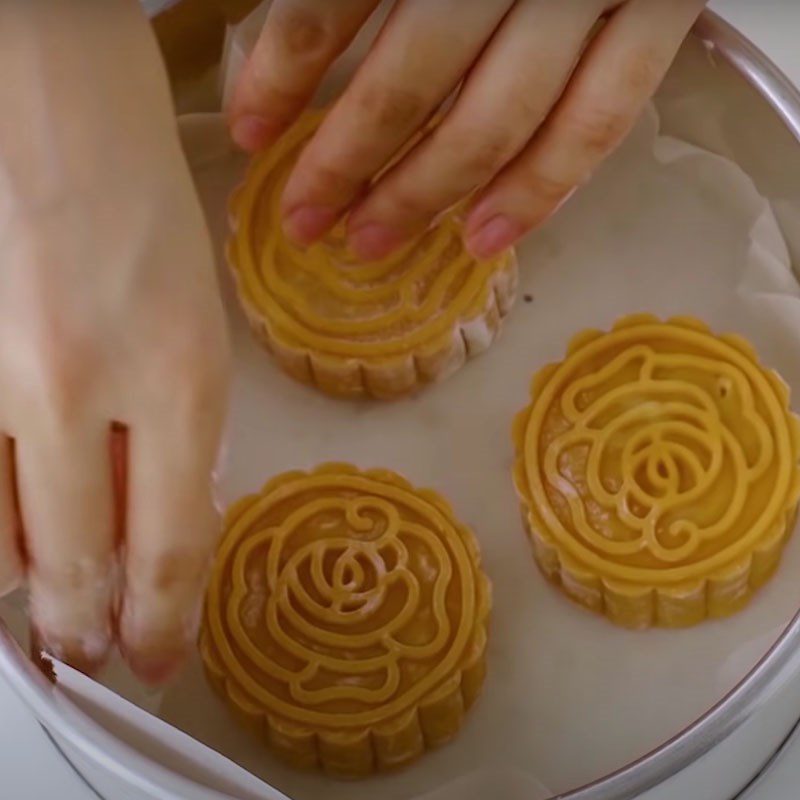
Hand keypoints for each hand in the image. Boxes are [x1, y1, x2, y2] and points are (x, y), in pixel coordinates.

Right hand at [0, 1, 229, 683]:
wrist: (49, 96)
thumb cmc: (141, 203)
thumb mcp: (197, 327)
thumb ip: (177, 431)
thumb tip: (158, 521)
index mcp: (179, 375)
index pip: (170, 544)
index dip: (163, 619)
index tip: (160, 656)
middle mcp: (80, 387)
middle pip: (75, 564)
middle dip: (86, 627)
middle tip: (94, 658)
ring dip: (24, 586)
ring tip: (47, 609)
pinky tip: (4, 536)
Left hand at [229, 0, 705, 259]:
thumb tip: (288, 44)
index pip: (332, 1)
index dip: (282, 75)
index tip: (249, 135)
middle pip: (411, 79)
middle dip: (346, 162)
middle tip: (304, 222)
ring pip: (497, 118)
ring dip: (427, 194)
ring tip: (371, 243)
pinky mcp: (662, 13)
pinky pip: (599, 118)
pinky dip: (541, 187)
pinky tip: (486, 238)